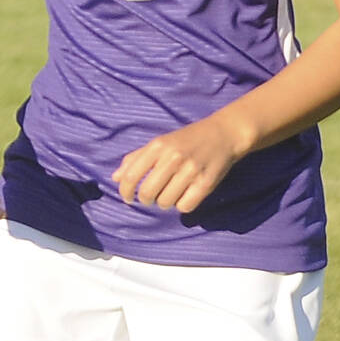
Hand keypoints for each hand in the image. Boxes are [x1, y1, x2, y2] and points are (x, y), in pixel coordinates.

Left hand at [113, 110, 248, 213]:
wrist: (224, 133)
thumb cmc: (188, 139)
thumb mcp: (160, 142)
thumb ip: (136, 158)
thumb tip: (115, 178)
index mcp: (158, 146)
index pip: (131, 176)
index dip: (125, 192)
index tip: (128, 198)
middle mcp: (173, 157)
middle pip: (147, 193)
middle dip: (146, 200)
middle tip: (153, 197)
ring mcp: (190, 170)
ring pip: (165, 202)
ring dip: (166, 202)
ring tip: (172, 192)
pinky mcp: (206, 183)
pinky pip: (185, 207)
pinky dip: (183, 205)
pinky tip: (186, 195)